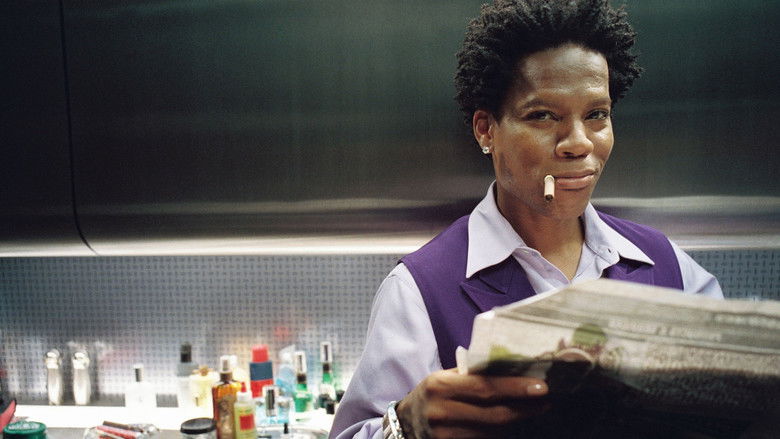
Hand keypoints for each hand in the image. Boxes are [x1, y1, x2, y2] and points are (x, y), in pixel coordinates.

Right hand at [395, 368, 549, 438]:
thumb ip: (471, 376)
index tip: (541, 387)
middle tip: (547, 401)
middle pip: (494, 415)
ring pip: (493, 433)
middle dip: (524, 408)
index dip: (515, 389)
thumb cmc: (432, 395)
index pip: (485, 388)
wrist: (405, 424)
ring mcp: (445, 436)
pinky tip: (514, 427)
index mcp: (441, 386)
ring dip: (517, 423)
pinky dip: (502, 435)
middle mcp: (442, 412)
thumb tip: (512, 370)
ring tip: (535, 410)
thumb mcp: (444, 379)